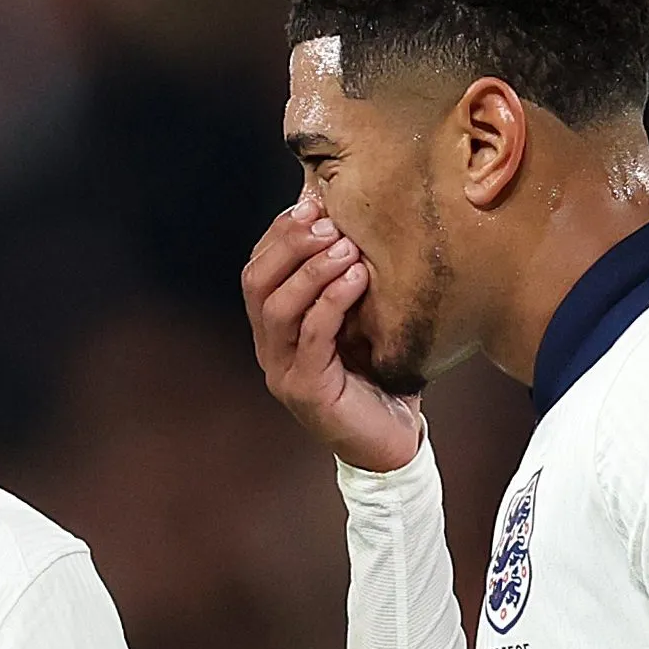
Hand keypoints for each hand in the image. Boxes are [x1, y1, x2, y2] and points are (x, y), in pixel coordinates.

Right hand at [241, 200, 423, 472]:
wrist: (391, 445)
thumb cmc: (380, 379)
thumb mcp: (359, 320)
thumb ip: (346, 281)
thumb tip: (352, 222)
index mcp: (276, 329)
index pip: (257, 269)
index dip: (279, 233)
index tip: (312, 203)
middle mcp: (270, 349)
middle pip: (256, 283)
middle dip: (289, 244)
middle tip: (327, 220)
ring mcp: (284, 371)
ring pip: (277, 308)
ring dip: (311, 269)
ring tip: (346, 246)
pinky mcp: (308, 391)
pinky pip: (312, 338)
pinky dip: (332, 301)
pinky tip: (358, 278)